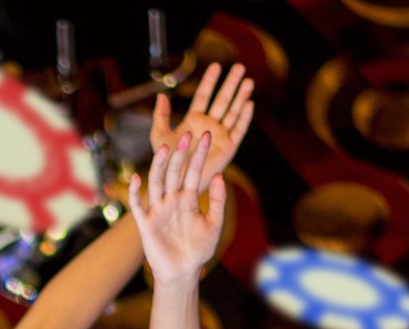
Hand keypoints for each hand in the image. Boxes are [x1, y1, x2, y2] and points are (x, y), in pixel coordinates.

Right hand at [129, 129, 226, 286]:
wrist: (183, 272)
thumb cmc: (199, 249)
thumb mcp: (215, 222)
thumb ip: (218, 200)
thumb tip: (221, 175)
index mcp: (188, 199)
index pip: (194, 171)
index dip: (200, 155)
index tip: (207, 136)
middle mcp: (171, 200)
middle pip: (174, 172)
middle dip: (180, 154)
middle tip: (187, 134)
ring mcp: (158, 210)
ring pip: (156, 183)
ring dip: (159, 166)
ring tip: (164, 148)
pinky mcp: (146, 224)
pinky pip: (137, 205)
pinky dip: (135, 192)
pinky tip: (137, 178)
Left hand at [148, 62, 254, 182]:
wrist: (176, 183)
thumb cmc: (165, 163)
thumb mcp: (159, 136)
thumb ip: (160, 116)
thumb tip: (162, 94)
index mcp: (194, 120)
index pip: (203, 96)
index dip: (209, 81)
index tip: (216, 66)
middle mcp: (209, 125)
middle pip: (222, 100)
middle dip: (231, 84)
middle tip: (240, 67)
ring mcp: (220, 135)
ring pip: (233, 111)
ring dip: (241, 97)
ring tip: (248, 81)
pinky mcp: (228, 147)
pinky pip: (238, 130)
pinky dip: (244, 118)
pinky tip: (249, 104)